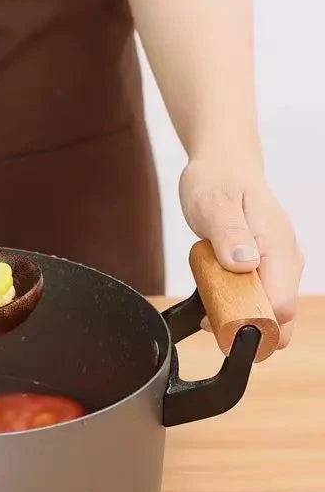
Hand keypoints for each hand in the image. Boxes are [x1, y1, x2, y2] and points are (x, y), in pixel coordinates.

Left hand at [180, 158, 303, 347]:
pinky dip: (232, 304)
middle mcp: (285, 261)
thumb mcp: (214, 204)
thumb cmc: (218, 181)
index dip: (252, 322)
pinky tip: (212, 295)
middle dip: (245, 326)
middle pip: (279, 318)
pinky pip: (253, 299)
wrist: (223, 165)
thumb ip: (229, 234)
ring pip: (266, 312)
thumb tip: (245, 263)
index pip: (281, 304)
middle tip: (209, 317)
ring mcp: (276, 266)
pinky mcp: (264, 269)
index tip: (220, 319)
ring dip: (235, 315)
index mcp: (277, 247)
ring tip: (206, 301)